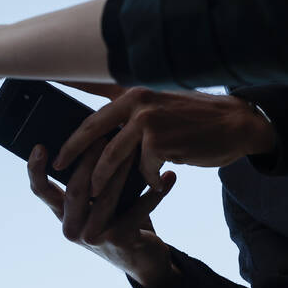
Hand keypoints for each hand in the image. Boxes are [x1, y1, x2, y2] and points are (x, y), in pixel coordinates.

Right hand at [28, 143, 179, 287]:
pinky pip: (137, 209)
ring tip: (136, 149)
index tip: (39, 146)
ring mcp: (93, 237)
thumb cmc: (119, 222)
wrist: (143, 261)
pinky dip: (155, 193)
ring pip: (105, 195)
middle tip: (104, 136)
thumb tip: (95, 140)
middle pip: (76, 187)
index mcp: (61, 216)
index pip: (41, 190)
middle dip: (89, 159)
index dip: (35, 169)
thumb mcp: (97, 205)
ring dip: (122, 169)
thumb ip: (90, 183)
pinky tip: (170, 177)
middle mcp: (71, 228)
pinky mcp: (119, 240)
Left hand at [53, 88, 276, 196]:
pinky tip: (156, 183)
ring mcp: (147, 121)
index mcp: (130, 94)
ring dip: (104, 178)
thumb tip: (96, 127)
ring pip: (112, 156)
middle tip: (60, 170)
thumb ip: (128, 111)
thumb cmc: (193, 120)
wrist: (237, 124)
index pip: (91, 115)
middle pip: (92, 132)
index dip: (70, 134)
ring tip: (97, 193)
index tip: (50, 150)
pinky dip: (148, 180)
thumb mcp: (157, 106)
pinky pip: (143, 168)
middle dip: (73, 154)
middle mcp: (135, 102)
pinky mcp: (160, 141)